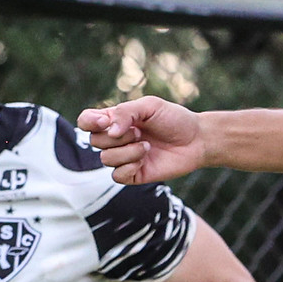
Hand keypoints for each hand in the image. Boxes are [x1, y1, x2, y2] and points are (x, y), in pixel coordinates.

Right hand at [78, 97, 206, 183]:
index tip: (105, 121)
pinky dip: (130, 166)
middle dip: (117, 136)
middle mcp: (116, 139)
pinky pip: (117, 175)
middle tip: (139, 132)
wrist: (196, 140)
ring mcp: (123, 158)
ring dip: (127, 151)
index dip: (89, 122)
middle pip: (95, 141)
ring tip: (147, 146)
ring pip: (105, 159)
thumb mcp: (149, 106)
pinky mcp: (133, 175)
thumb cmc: (174, 119)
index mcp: (115, 120)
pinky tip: (145, 160)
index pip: (86, 121)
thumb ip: (126, 113)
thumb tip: (109, 130)